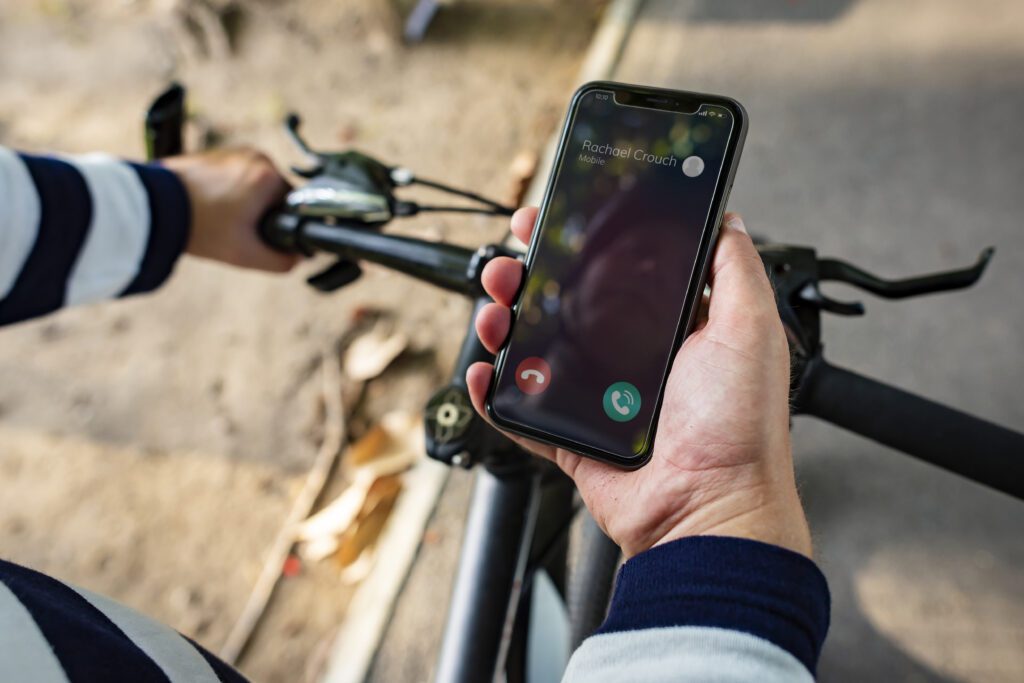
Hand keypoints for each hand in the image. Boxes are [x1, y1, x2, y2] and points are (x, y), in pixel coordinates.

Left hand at [162, 149, 297, 271]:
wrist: (154, 205)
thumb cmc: (200, 226)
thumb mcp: (246, 255)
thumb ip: (281, 261)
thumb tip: (296, 257)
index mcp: (269, 177)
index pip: (294, 205)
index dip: (281, 225)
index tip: (260, 236)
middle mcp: (257, 157)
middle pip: (274, 195)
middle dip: (261, 213)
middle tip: (237, 230)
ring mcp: (236, 152)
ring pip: (256, 186)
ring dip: (246, 203)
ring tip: (221, 218)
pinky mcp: (218, 153)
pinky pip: (237, 176)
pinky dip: (230, 192)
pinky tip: (212, 207)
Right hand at [467, 209, 811, 558]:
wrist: (710, 511)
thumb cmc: (739, 428)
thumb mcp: (750, 331)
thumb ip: (736, 270)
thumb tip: (729, 220)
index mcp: (673, 330)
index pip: (619, 271)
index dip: (584, 243)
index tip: (557, 220)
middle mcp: (634, 360)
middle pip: (566, 305)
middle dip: (530, 276)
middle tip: (511, 261)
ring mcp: (599, 400)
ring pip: (537, 350)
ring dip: (505, 322)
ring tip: (494, 308)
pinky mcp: (572, 437)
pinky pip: (522, 411)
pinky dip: (495, 390)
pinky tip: (483, 369)